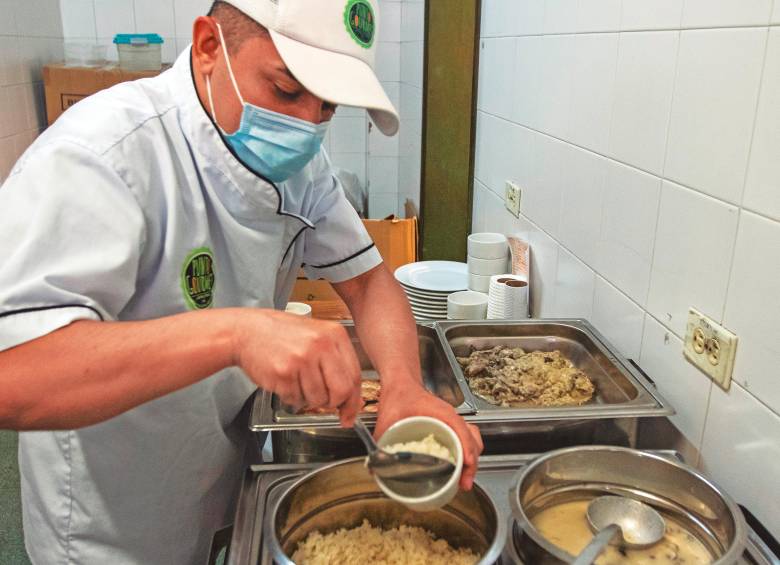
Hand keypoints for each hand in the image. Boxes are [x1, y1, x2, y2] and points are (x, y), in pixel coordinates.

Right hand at [233, 311, 362, 425]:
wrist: (245, 331)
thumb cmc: (280, 334)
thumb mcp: (315, 335)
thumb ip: (335, 359)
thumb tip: (350, 394)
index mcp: (334, 334)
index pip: (355, 375)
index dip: (353, 400)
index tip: (350, 413)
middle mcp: (321, 345)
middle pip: (341, 391)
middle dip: (333, 403)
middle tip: (324, 404)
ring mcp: (302, 359)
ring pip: (318, 399)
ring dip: (307, 399)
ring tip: (296, 381)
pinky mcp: (284, 373)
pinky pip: (296, 399)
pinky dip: (291, 397)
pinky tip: (284, 380)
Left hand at [374, 381, 483, 489]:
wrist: (401, 383)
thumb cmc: (399, 394)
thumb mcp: (387, 418)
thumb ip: (379, 441)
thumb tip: (374, 467)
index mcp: (441, 413)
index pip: (463, 430)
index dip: (468, 450)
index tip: (466, 466)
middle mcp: (451, 418)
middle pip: (473, 440)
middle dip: (472, 463)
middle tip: (464, 483)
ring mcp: (452, 422)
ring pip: (473, 441)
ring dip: (472, 461)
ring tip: (463, 480)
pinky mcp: (449, 427)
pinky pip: (465, 441)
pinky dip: (466, 455)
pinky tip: (456, 469)